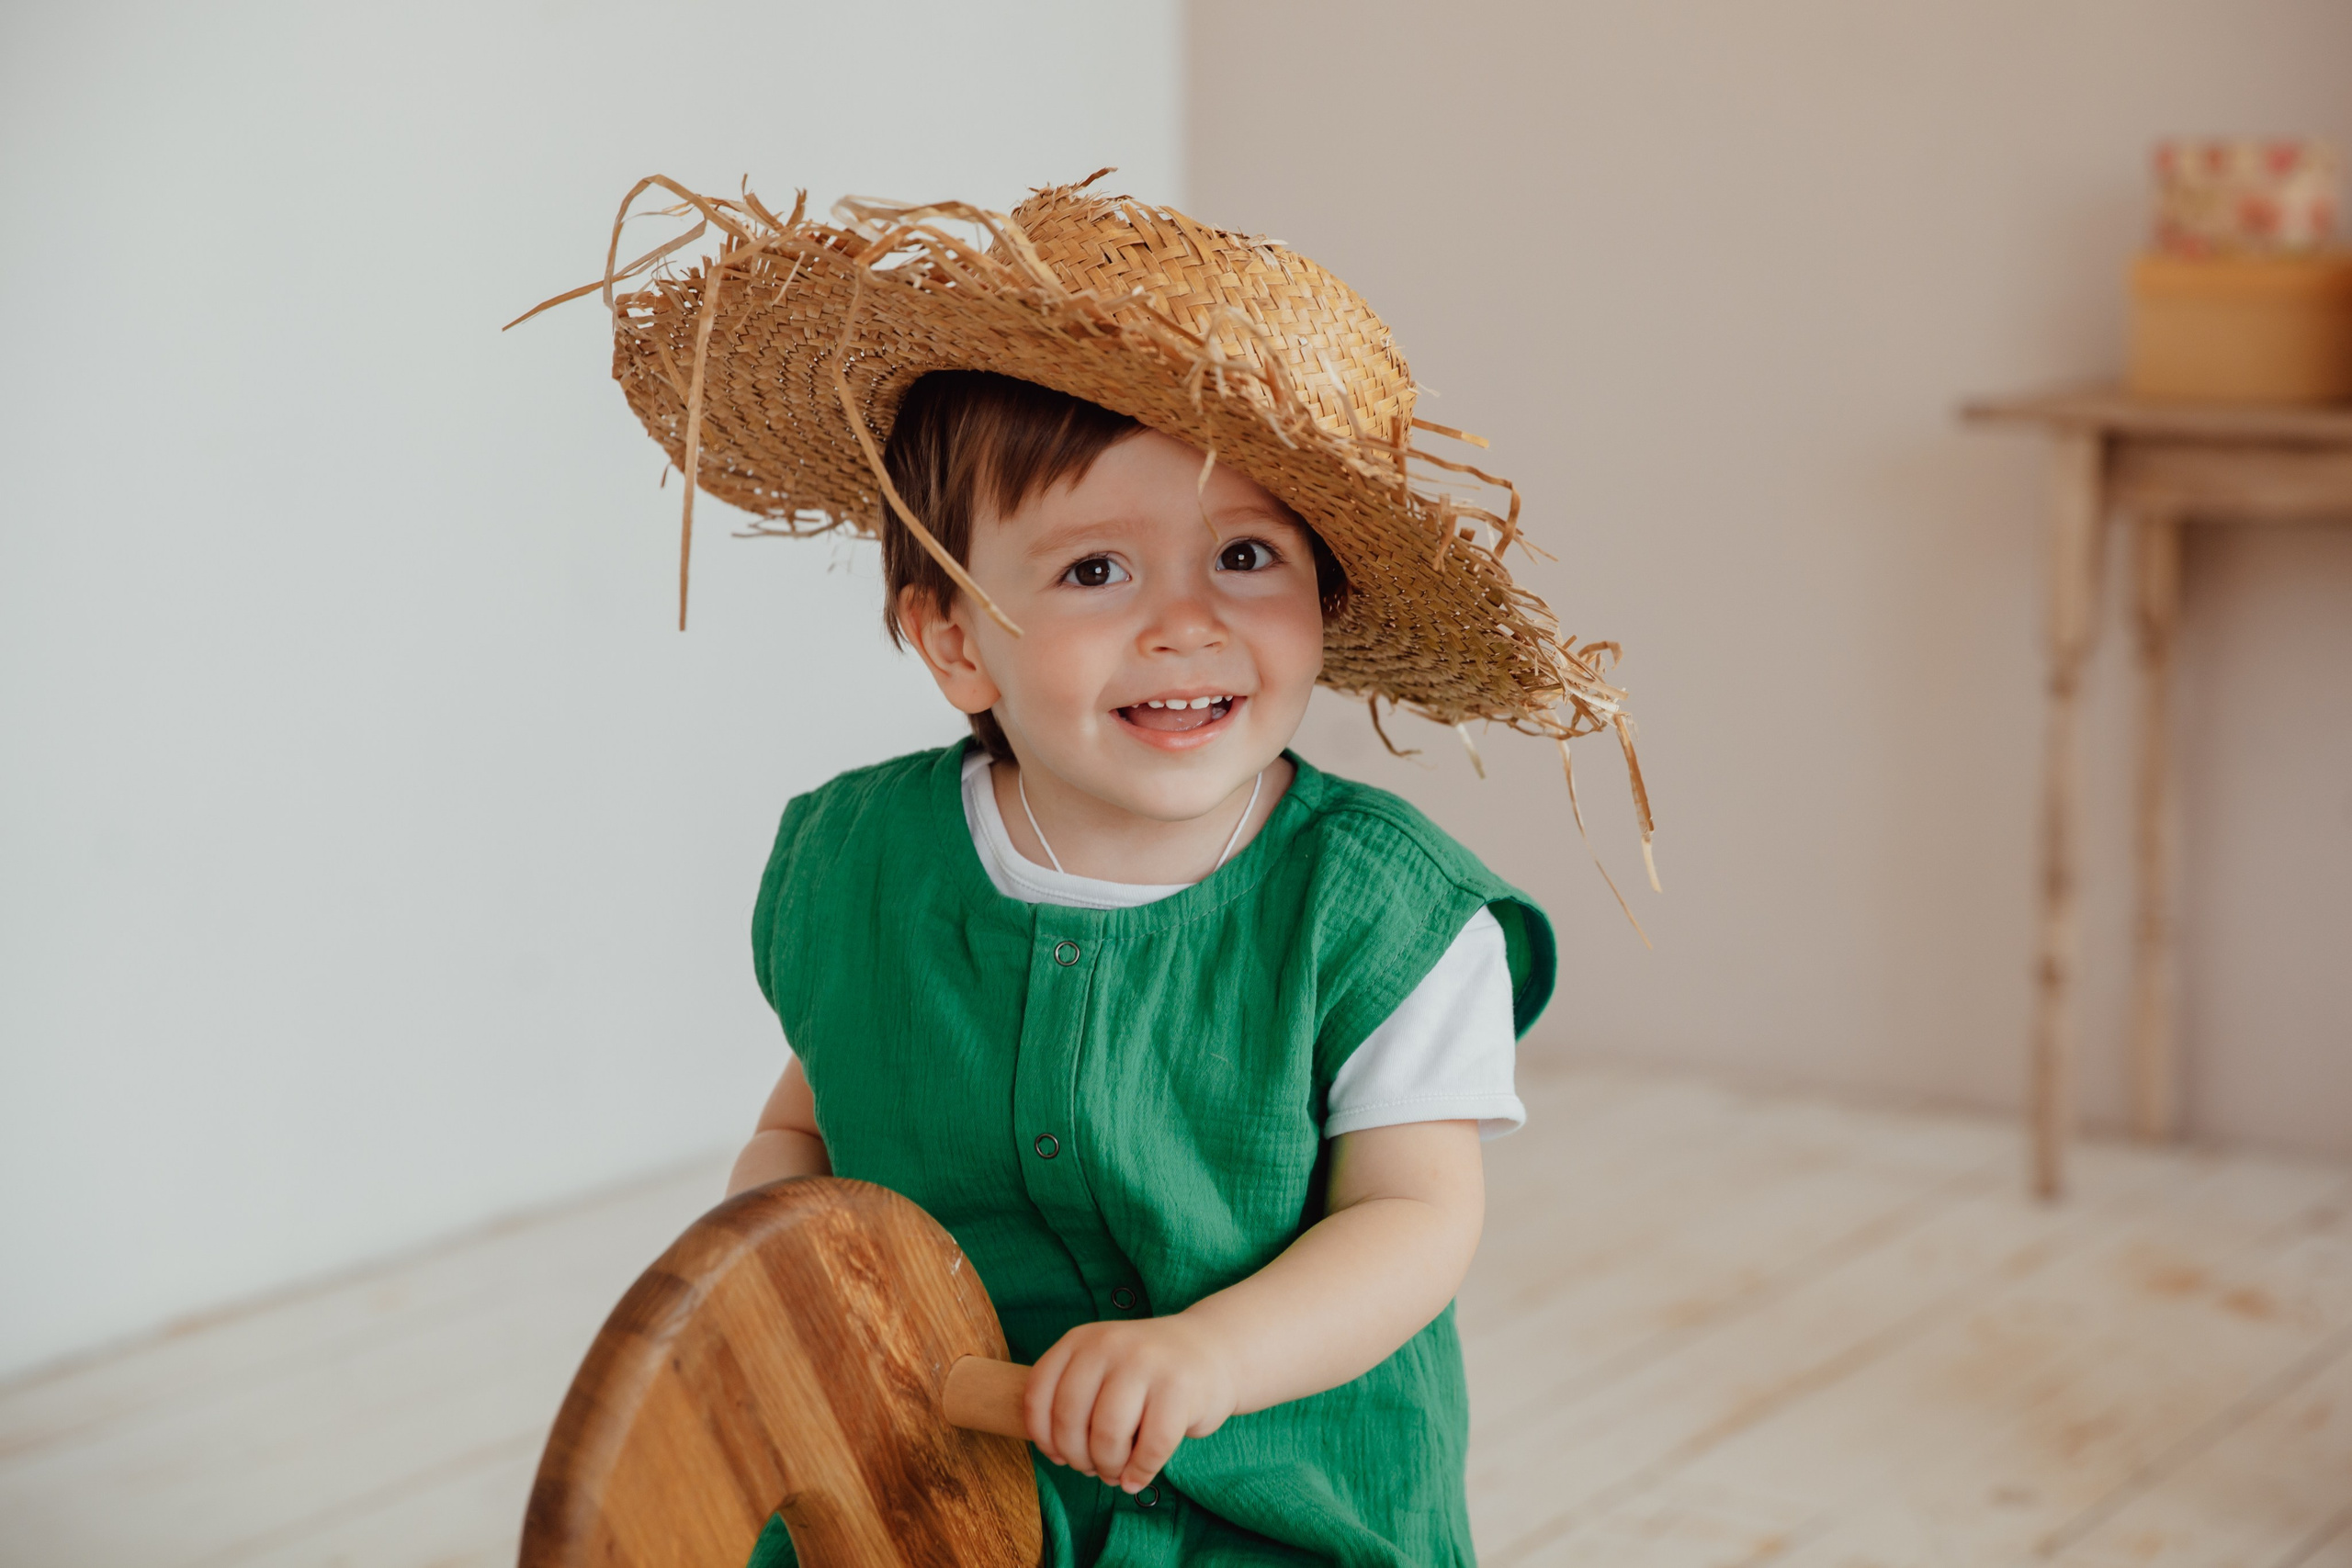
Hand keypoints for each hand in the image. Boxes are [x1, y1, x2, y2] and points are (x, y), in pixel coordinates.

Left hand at [1024, 1314, 1238, 1491]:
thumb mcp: (1101, 1366)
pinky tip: (1138, 1477)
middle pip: (1070, 1420)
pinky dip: (1140, 1473)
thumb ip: (1073, 1398)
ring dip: (1109, 1468)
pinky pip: (1150, 1448)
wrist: (1213, 1350)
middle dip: (1079, 1458)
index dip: (1043, 1437)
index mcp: (1081, 1340)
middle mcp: (1109, 1345)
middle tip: (1094, 1468)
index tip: (1059, 1455)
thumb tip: (1058, 1454)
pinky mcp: (1180, 1389)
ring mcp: (1146, 1363)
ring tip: (1117, 1472)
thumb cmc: (1147, 1373)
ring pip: (1107, 1436)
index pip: (1039, 1395)